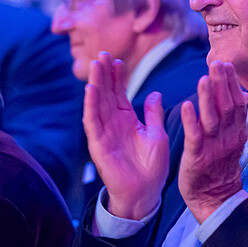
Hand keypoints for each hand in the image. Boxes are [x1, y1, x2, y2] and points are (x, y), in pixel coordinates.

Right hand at [83, 51, 168, 219]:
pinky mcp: (98, 144)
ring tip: (95, 65)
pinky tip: (90, 90)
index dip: (118, 77)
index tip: (118, 60)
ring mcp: (104, 132)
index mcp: (127, 120)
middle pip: (106, 93)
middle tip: (103, 53)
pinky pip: (92, 122)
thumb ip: (153, 114)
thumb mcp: (157, 135)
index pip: (120, 93)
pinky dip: (90, 105)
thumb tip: (155, 93)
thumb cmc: (152, 167)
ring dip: (95, 83)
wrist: (145, 193)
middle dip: (104, 74)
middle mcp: (113, 123)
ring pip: (97, 103)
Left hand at [179, 61, 247, 222]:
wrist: (216, 198)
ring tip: (203, 78)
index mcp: (236, 132)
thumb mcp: (233, 140)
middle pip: (227, 107)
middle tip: (217, 63)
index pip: (237, 103)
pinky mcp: (197, 157)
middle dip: (222, 83)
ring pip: (212, 119)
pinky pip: (195, 136)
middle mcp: (228, 137)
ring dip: (208, 97)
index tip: (227, 64)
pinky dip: (191, 120)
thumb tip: (243, 94)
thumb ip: (236, 117)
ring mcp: (213, 147)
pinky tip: (187, 105)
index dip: (232, 83)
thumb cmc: (220, 166)